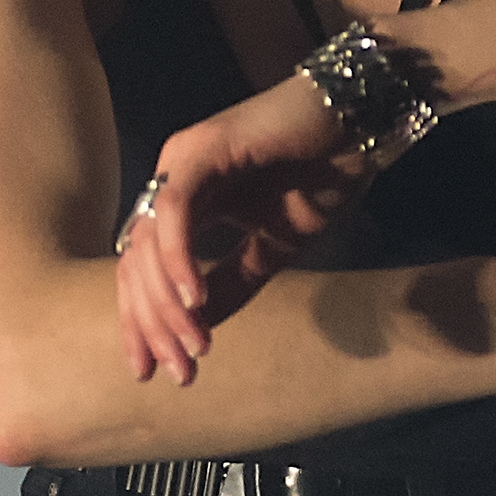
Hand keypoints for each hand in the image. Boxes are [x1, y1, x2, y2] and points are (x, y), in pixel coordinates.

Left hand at [117, 74, 377, 385]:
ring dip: (167, 302)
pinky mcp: (201, 148)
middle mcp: (170, 181)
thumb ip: (233, 283)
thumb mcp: (272, 247)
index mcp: (184, 203)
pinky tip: (194, 298)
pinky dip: (179, 257)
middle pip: (136, 263)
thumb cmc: (319, 174)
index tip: (156, 371)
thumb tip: (199, 332)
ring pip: (150, 243)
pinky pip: (175, 210)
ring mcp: (180, 161)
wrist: (359, 124)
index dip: (145, 323)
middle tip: (177, 371)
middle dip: (151, 324)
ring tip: (194, 346)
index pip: (144, 271)